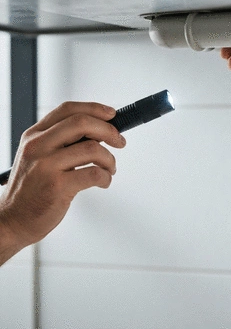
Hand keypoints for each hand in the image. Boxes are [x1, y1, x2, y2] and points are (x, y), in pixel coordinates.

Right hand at [0, 102, 125, 251]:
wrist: (13, 220)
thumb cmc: (32, 189)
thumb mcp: (39, 156)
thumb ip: (62, 141)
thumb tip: (99, 131)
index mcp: (35, 135)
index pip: (68, 109)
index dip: (94, 108)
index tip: (112, 114)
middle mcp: (38, 146)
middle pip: (81, 122)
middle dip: (109, 130)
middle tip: (119, 141)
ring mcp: (46, 165)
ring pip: (92, 149)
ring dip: (110, 159)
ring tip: (109, 168)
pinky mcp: (57, 186)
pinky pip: (94, 173)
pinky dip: (106, 177)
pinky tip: (103, 181)